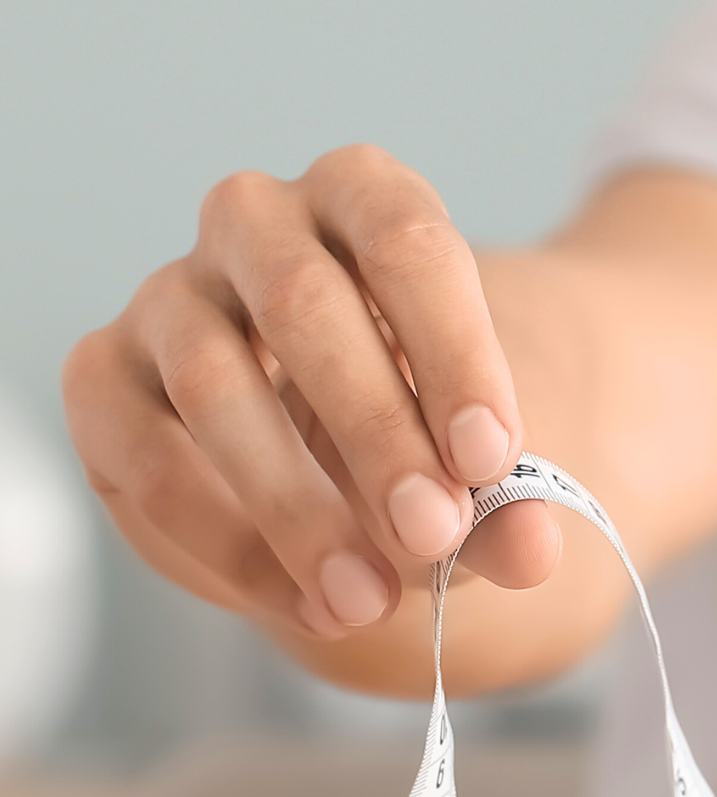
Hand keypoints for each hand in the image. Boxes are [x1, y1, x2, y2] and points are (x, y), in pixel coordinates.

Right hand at [63, 145, 561, 641]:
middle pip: (304, 305)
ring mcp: (169, 293)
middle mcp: (255, 222)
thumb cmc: (419, 425)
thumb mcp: (475, 462)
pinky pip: (148, 458)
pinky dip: (229, 542)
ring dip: (295, 504)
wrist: (340, 449)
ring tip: (368, 599)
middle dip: (376, 432)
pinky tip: (303, 601)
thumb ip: (510, 499)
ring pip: (213, 380)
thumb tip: (532, 547)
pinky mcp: (104, 377)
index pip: (405, 242)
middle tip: (435, 535)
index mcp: (361, 195)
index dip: (452, 352)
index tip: (490, 460)